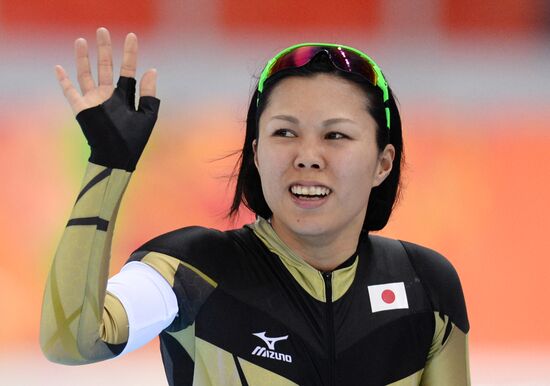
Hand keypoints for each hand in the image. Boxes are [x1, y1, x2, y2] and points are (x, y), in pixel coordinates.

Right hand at [55, 27, 159, 170]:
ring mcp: (94, 101)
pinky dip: (64, 81)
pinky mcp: (82, 109)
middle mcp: (109, 96)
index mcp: (125, 96)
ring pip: (87, 74)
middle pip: (105, 67)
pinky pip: (70, 92)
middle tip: (103, 30)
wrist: (117, 159)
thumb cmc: (134, 141)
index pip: (128, 70)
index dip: (130, 54)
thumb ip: (150, 94)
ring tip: (81, 40)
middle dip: (104, 49)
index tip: (132, 37)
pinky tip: (59, 68)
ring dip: (83, 58)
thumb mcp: (148, 116)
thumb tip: (152, 70)